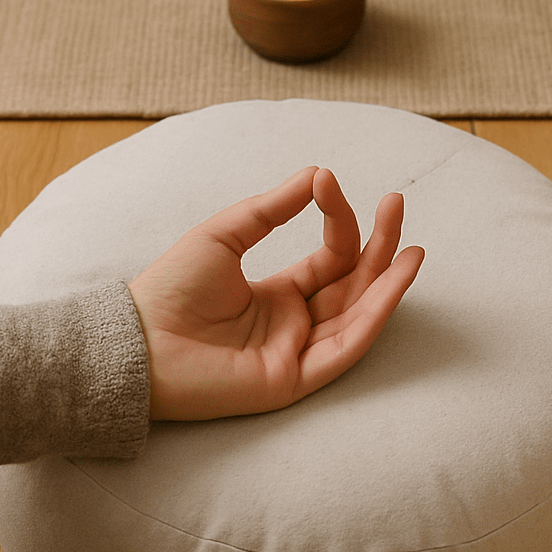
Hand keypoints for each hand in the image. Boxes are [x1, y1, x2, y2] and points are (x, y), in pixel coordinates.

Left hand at [127, 167, 423, 420]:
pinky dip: (373, 314)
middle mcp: (294, 323)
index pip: (328, 256)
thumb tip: (316, 172)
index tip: (329, 181)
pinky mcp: (294, 378)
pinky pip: (345, 346)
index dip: (336, 219)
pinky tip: (392, 281)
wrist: (139, 339)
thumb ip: (272, 209)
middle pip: (352, 284)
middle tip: (396, 203)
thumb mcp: (225, 234)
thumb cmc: (172, 286)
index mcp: (278, 293)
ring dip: (387, 281)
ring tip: (413, 246)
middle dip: (378, 245)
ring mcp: (297, 352)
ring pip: (357, 315)